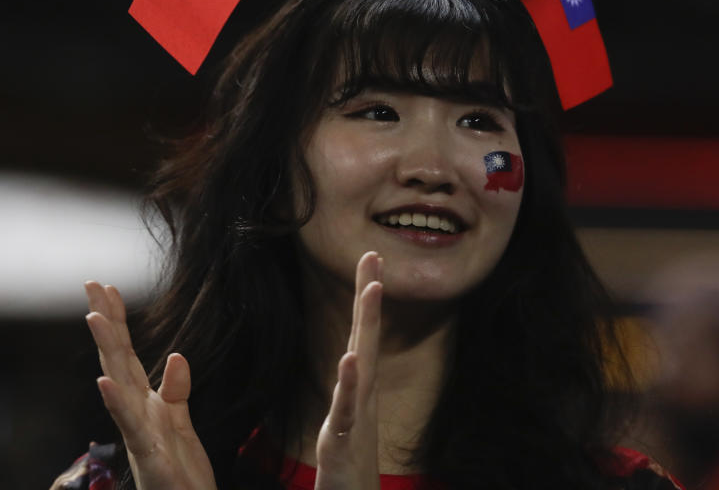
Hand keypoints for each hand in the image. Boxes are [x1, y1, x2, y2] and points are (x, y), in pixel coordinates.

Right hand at [84, 281, 216, 489]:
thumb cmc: (179, 470)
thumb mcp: (180, 421)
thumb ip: (176, 389)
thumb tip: (175, 355)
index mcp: (142, 402)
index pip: (125, 353)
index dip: (117, 319)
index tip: (106, 286)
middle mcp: (133, 412)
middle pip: (116, 358)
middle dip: (105, 321)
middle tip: (92, 285)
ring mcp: (137, 431)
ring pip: (118, 383)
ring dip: (106, 350)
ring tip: (93, 317)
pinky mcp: (147, 453)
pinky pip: (130, 424)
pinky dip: (116, 403)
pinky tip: (104, 382)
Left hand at [314, 251, 382, 489]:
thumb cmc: (349, 465)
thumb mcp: (346, 418)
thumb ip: (349, 389)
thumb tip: (352, 361)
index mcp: (357, 387)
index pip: (361, 333)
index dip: (365, 297)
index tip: (370, 259)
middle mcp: (361, 394)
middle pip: (365, 335)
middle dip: (369, 294)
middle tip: (373, 254)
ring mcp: (355, 414)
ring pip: (361, 363)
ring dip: (367, 324)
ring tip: (372, 289)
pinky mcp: (345, 438)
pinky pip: (348, 407)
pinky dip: (350, 383)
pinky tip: (350, 359)